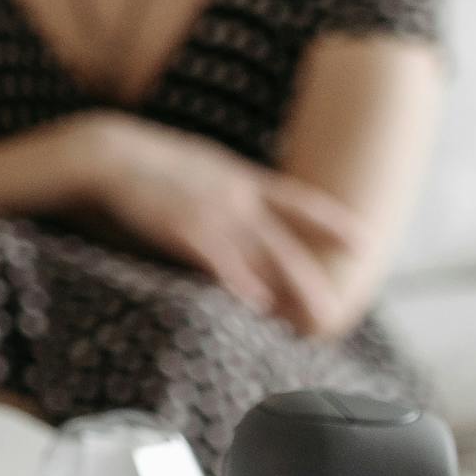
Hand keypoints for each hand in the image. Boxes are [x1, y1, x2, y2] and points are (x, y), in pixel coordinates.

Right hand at [58, 114, 369, 335]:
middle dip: (312, 282)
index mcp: (241, 179)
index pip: (299, 203)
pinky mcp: (183, 228)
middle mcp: (236, 197)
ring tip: (307, 323)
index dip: (333, 223)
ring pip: (260, 257)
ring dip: (287, 292)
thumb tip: (246, 204)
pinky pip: (219, 258)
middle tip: (333, 316)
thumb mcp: (201, 165)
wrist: (109, 152)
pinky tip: (257, 301)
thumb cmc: (148, 164)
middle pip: (285, 245)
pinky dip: (240, 279)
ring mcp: (211, 212)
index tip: (365, 242)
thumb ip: (227, 186)